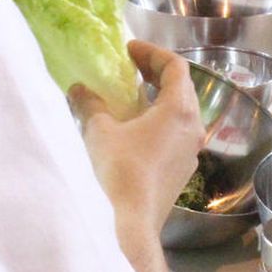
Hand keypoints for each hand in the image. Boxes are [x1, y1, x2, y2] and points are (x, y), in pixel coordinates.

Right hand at [70, 40, 203, 234]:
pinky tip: (137, 125)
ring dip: (159, 95)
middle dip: (156, 71)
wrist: (132, 222)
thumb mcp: (100, 131)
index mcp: (179, 110)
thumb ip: (91, 104)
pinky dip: (160, 117)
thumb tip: (79, 89)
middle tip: (131, 65)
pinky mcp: (183, 168)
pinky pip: (177, 131)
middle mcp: (192, 127)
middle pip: (182, 86)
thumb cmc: (120, 171)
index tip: (130, 50)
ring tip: (133, 92)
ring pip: (181, 110)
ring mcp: (190, 150)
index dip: (152, 52)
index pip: (175, 66)